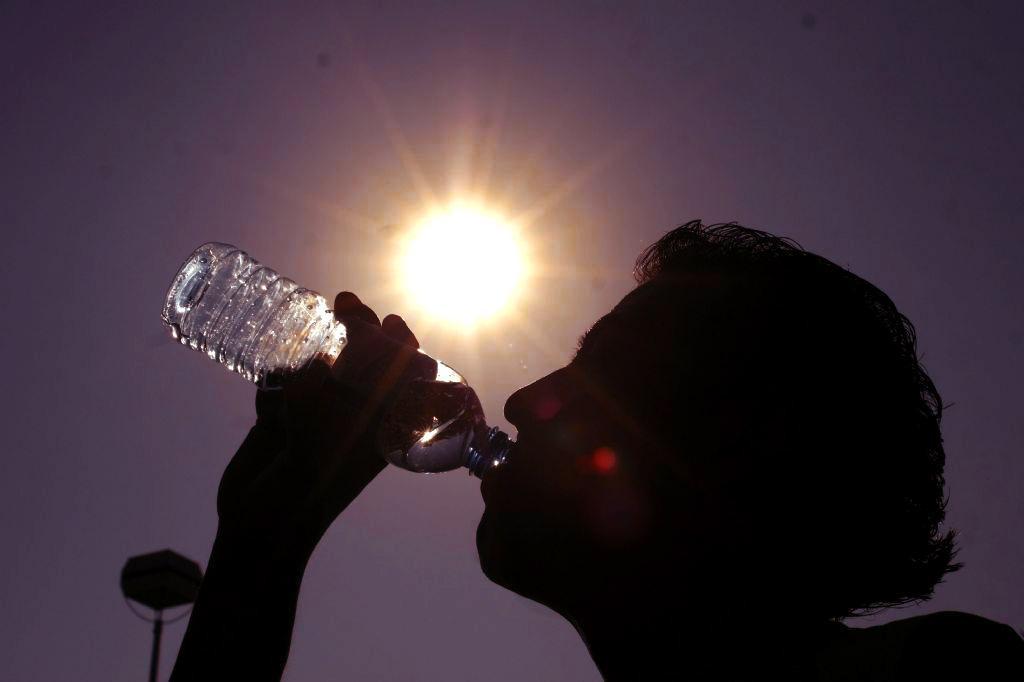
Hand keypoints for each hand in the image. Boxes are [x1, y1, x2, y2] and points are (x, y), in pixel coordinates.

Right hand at [214, 291, 427, 563]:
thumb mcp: (324, 444)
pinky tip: (275, 372)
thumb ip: (318, 401)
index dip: (404, 348)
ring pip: (327, 365)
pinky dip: (281, 369)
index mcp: (380, 429)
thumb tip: (313, 364)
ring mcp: (315, 417)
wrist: (258, 529)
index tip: (393, 324)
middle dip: (361, 329)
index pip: (404, 379)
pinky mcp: (280, 419)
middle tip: (347, 304)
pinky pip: (285, 381)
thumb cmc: (305, 492)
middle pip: (366, 362)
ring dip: (324, 340)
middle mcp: (352, 420)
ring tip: (324, 312)